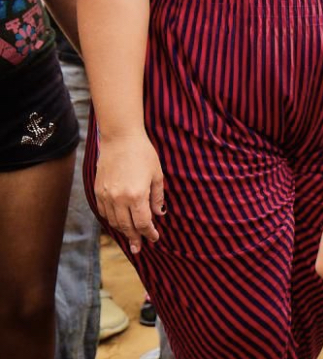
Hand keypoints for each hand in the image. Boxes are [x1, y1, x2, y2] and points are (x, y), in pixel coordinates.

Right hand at [94, 133, 164, 253]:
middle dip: (134, 238)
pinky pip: (103, 211)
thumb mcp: (157, 174)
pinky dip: (111, 219)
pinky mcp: (97, 190)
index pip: (143, 223)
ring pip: (113, 221)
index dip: (149, 233)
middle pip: (126, 226)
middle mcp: (119, 198)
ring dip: (122, 231)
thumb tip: (158, 214)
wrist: (120, 138)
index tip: (154, 239)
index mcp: (136, 195)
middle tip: (138, 248)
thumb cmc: (143, 154)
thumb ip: (157, 196)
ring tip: (129, 238)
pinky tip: (117, 222)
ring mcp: (106, 195)